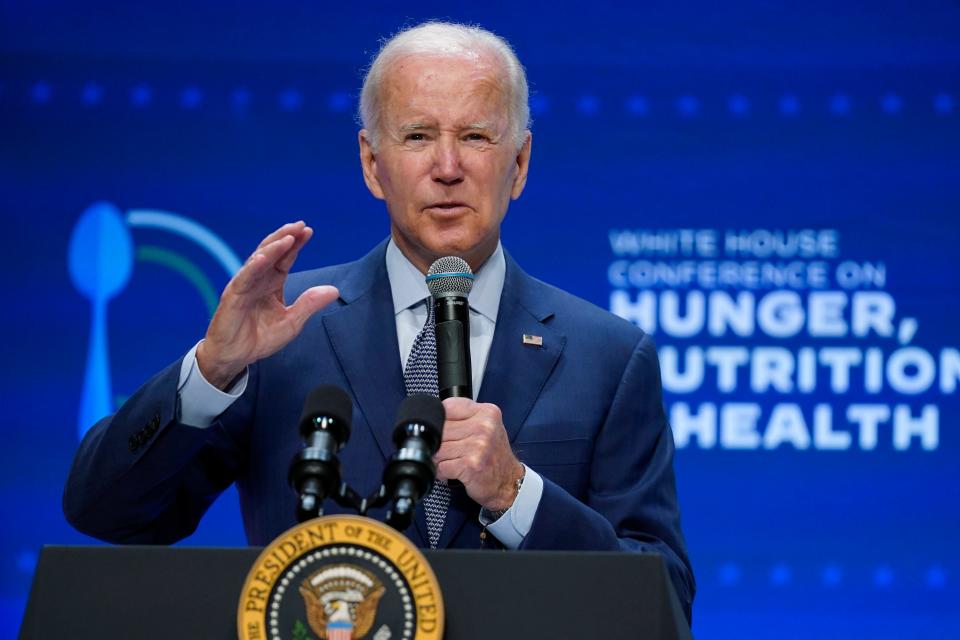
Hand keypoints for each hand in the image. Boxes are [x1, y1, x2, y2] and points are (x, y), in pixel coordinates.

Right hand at [197, 221, 338, 388]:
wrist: (236, 356)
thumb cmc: (260, 338)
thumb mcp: (292, 322)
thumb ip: (310, 304)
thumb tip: (334, 290)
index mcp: (271, 283)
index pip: (285, 259)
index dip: (296, 245)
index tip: (309, 231)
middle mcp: (257, 280)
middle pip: (272, 252)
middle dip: (285, 237)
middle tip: (300, 225)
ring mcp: (244, 286)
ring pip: (258, 260)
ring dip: (273, 247)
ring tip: (287, 236)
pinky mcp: (233, 297)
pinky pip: (243, 278)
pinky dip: (253, 267)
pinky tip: (264, 257)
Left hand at [435, 397, 524, 510]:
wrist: (508, 482)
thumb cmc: (494, 455)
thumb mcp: (486, 427)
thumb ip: (463, 418)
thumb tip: (431, 418)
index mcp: (487, 412)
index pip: (447, 407)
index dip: (441, 421)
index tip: (448, 431)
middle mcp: (484, 426)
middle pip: (440, 428)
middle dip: (439, 443)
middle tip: (452, 451)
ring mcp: (478, 445)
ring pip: (438, 448)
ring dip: (440, 459)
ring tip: (454, 462)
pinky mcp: (471, 465)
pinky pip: (441, 466)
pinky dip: (442, 472)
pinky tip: (454, 472)